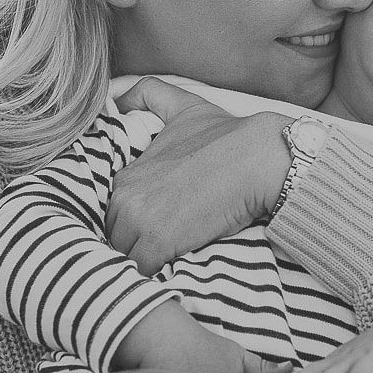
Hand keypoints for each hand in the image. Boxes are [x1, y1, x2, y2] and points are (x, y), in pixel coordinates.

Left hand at [107, 77, 292, 274]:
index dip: (131, 224)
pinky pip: (142, 272)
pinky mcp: (158, 243)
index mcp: (126, 175)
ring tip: (164, 264)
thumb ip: (150, 95)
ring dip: (141, 263)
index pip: (112, 213)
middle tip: (158, 249)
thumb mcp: (184, 107)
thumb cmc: (228, 136)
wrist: (259, 159)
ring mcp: (139, 221)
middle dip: (133, 245)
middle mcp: (124, 196)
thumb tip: (120, 97)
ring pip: (125, 257)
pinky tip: (168, 273)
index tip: (153, 229)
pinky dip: (153, 276)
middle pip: (115, 238)